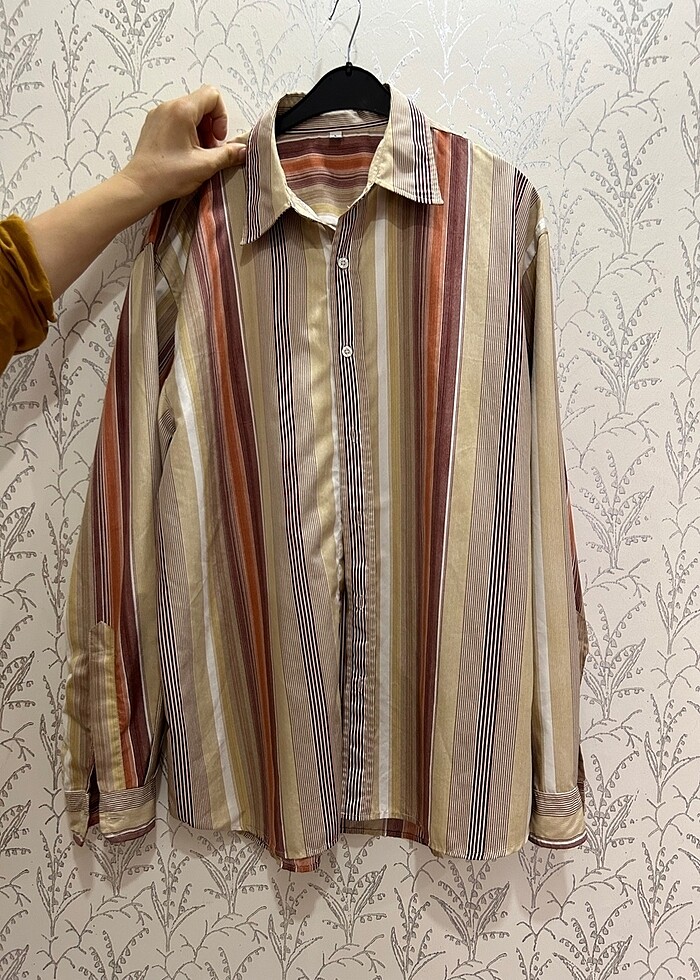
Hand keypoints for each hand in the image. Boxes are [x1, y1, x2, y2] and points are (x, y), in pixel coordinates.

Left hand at [118, 84, 246, 209]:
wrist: (139, 186)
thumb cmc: (168, 175)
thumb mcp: (204, 166)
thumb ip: (228, 155)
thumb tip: (243, 150)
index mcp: (182, 110)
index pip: (212, 95)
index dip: (221, 116)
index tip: (217, 139)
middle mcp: (169, 106)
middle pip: (201, 103)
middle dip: (211, 125)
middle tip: (209, 149)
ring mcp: (158, 114)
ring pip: (189, 112)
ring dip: (199, 130)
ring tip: (198, 154)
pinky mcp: (153, 124)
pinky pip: (176, 119)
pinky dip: (186, 132)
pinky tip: (185, 153)